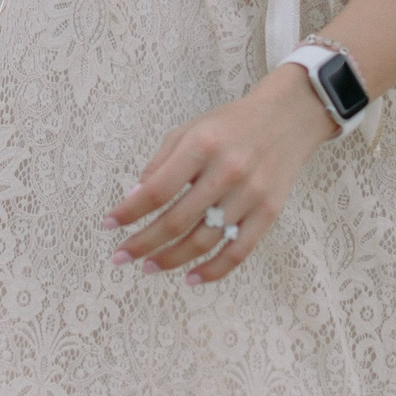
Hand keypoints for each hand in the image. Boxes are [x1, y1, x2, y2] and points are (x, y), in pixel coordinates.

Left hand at [103, 63, 337, 283]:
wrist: (286, 118)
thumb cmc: (229, 125)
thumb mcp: (189, 130)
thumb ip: (161, 162)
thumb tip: (134, 198)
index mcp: (201, 145)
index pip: (157, 189)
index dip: (129, 211)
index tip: (108, 225)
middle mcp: (227, 171)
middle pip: (177, 220)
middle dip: (143, 243)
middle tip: (120, 256)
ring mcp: (251, 194)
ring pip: (204, 241)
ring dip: (171, 259)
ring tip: (148, 266)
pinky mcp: (269, 213)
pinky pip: (238, 251)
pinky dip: (213, 271)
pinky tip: (190, 278)